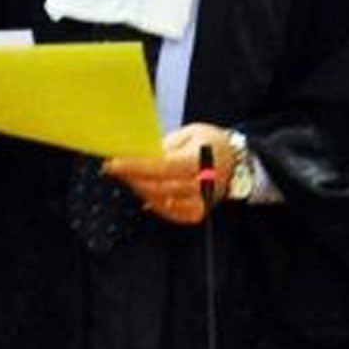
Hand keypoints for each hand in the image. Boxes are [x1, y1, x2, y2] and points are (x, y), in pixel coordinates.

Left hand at [102, 123, 230, 225]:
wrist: (234, 162)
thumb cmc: (210, 144)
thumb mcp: (189, 133)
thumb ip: (165, 146)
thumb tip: (138, 153)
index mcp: (200, 162)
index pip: (162, 167)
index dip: (135, 166)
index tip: (113, 163)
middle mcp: (201, 186)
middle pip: (156, 186)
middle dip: (131, 177)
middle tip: (113, 167)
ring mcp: (199, 203)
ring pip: (158, 200)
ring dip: (139, 187)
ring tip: (128, 175)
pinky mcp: (196, 214)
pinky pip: (166, 211)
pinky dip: (151, 200)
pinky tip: (143, 188)